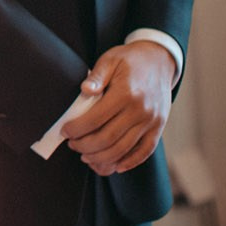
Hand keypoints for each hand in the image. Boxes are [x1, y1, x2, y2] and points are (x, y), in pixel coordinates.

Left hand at [63, 40, 174, 174]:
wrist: (160, 60)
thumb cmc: (130, 60)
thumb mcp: (110, 60)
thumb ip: (96, 76)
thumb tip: (84, 89)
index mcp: (126, 93)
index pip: (96, 119)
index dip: (77, 129)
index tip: (65, 132)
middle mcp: (141, 110)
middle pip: (108, 139)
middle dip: (85, 146)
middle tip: (73, 145)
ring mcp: (151, 122)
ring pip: (123, 150)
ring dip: (102, 159)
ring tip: (86, 157)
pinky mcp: (159, 128)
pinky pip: (144, 152)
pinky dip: (129, 162)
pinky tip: (114, 166)